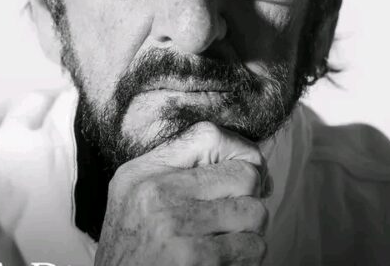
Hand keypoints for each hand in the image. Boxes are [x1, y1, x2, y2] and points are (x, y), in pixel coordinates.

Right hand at [94, 122, 268, 265]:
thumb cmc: (135, 252)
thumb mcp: (139, 198)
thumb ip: (182, 170)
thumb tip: (254, 162)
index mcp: (141, 173)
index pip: (210, 136)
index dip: (242, 152)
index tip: (248, 175)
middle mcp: (156, 194)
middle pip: (244, 174)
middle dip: (249, 197)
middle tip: (232, 218)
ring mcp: (176, 226)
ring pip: (255, 212)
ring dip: (248, 232)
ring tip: (223, 243)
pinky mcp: (195, 258)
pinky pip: (252, 246)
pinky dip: (245, 258)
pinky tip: (221, 263)